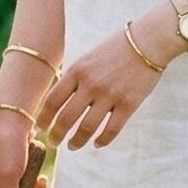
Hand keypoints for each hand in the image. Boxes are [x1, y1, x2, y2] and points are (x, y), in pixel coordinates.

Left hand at [36, 17, 174, 149]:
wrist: (147, 41)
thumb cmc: (115, 48)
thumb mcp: (87, 58)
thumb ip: (74, 77)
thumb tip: (59, 101)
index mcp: (77, 71)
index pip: (53, 100)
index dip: (43, 118)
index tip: (39, 128)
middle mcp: (90, 84)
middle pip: (66, 118)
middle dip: (56, 134)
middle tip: (53, 143)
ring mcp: (110, 95)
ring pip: (87, 127)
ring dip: (77, 141)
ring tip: (72, 146)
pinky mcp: (129, 104)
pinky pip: (112, 129)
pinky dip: (102, 140)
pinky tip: (97, 144)